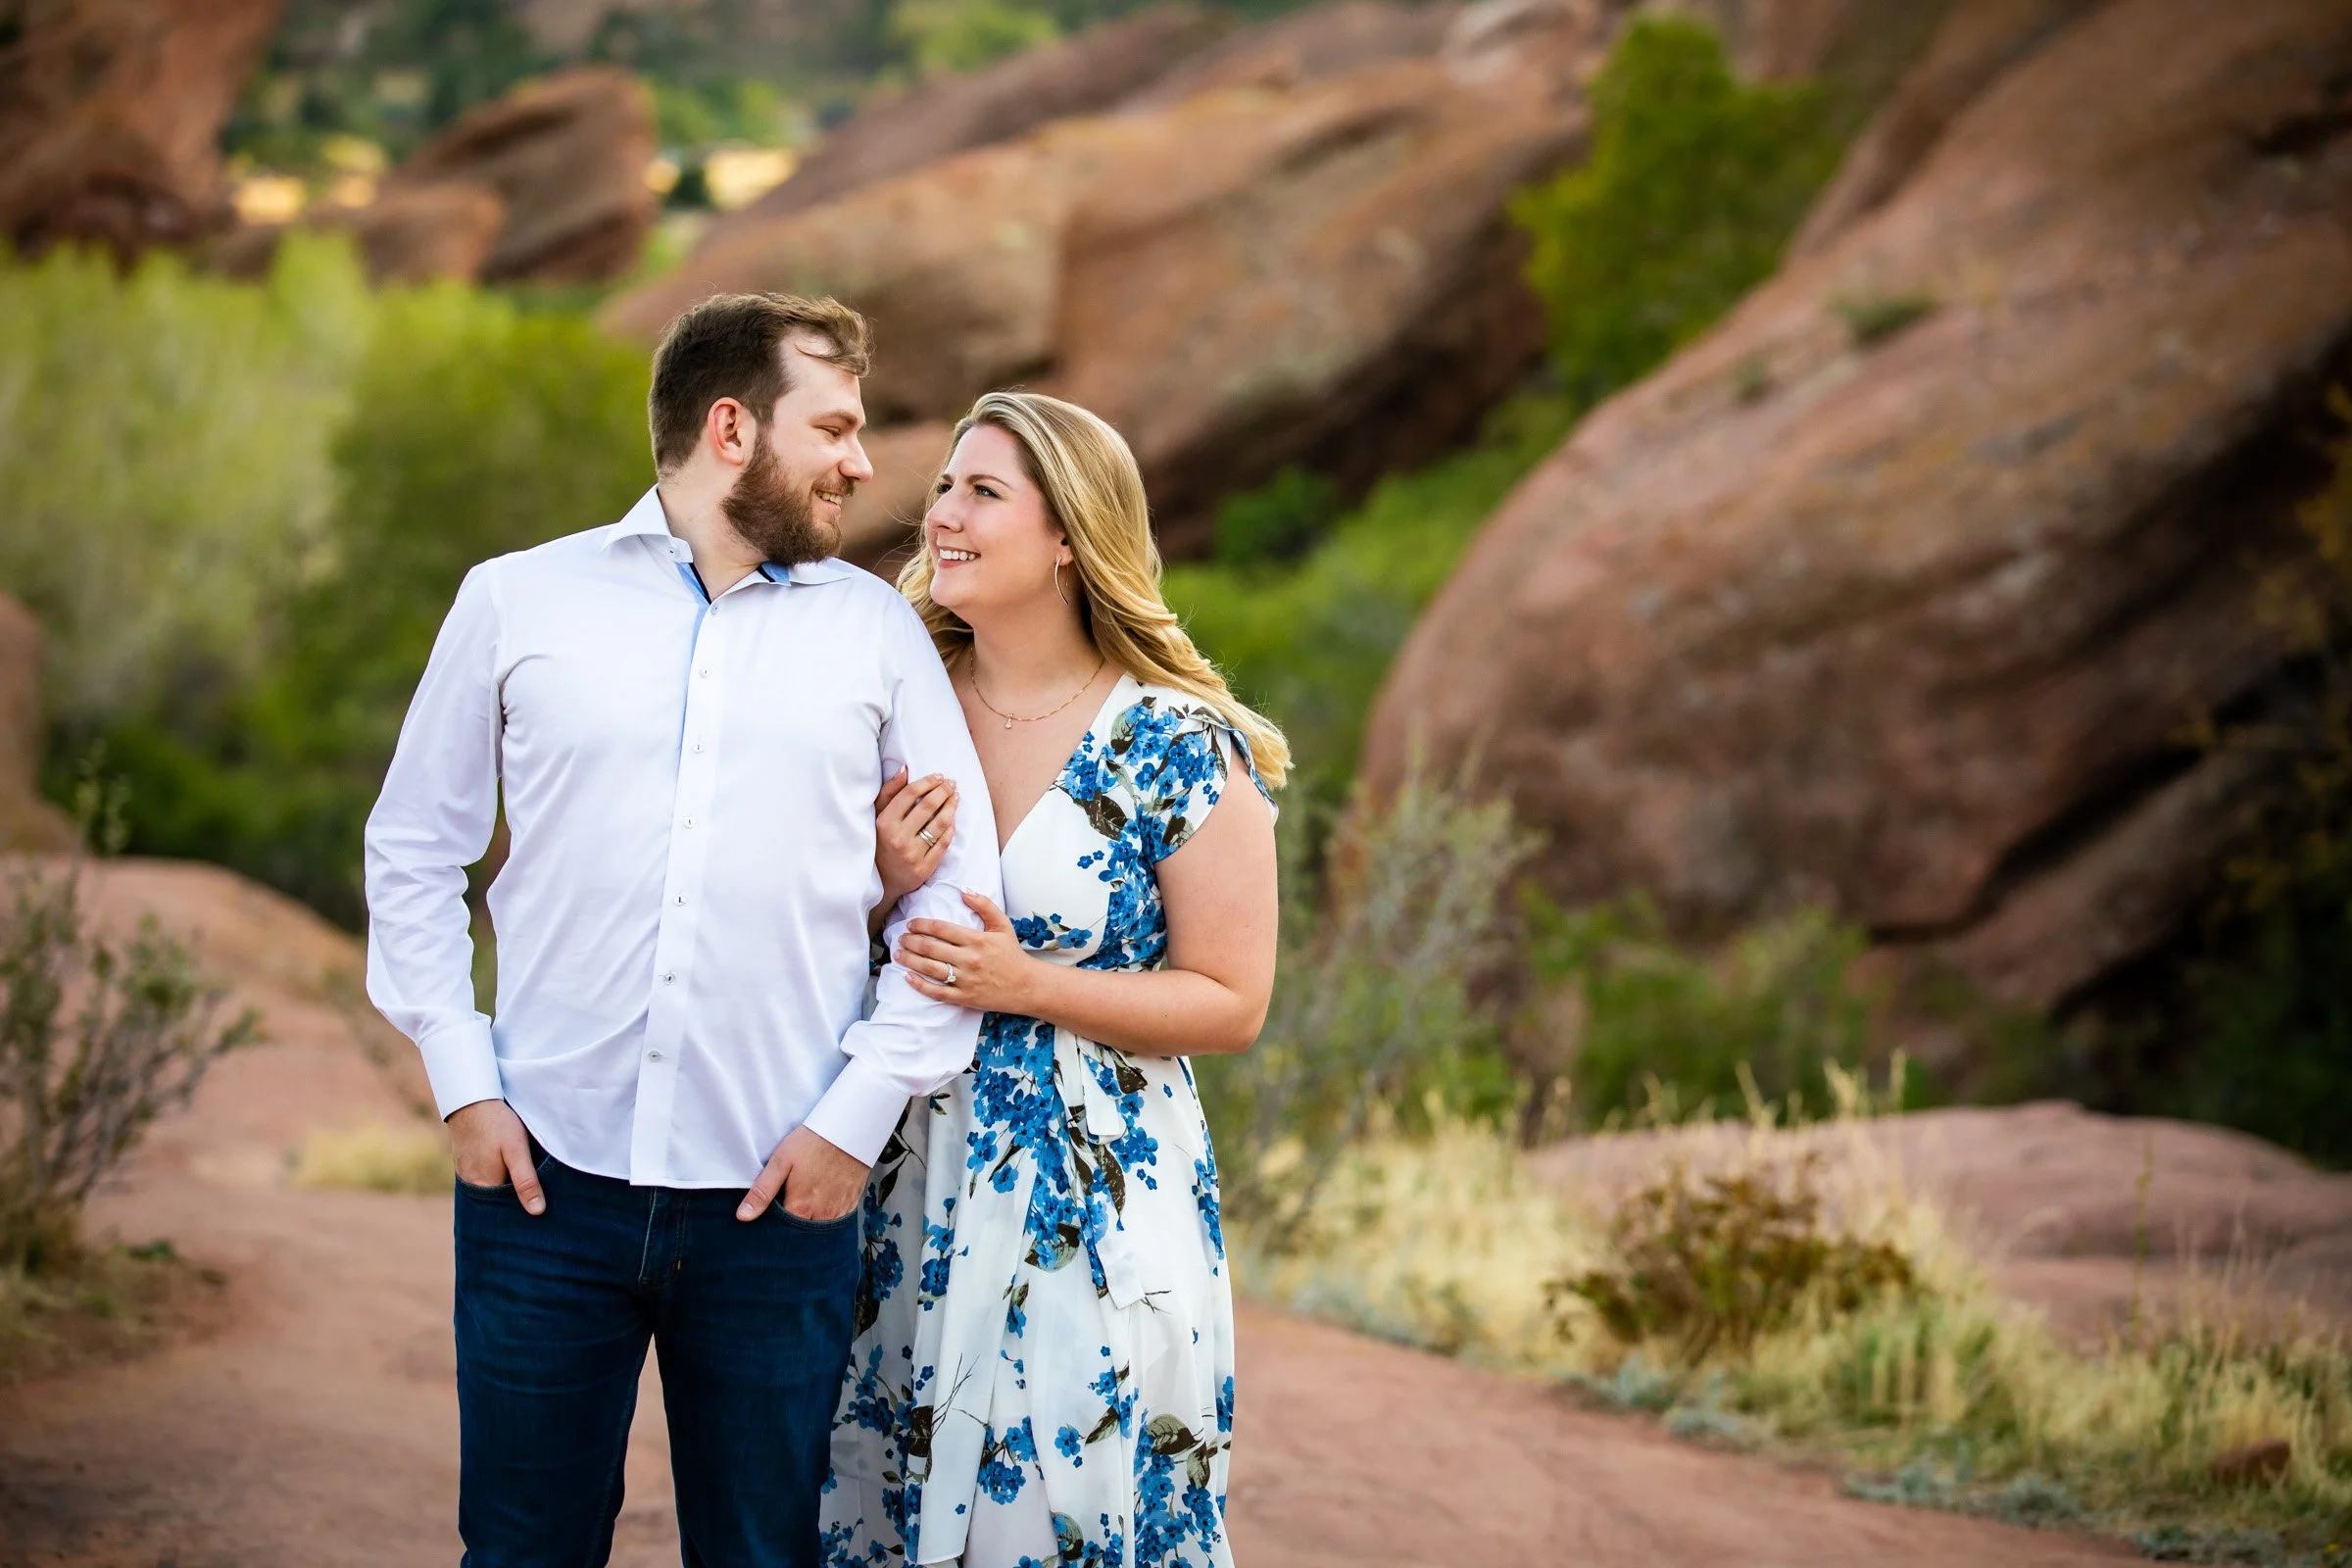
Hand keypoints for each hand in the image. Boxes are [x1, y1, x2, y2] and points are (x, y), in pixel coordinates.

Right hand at [447, 1099, 544, 1214]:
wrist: (470, 1098)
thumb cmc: (496, 1123)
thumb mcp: (516, 1150)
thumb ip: (525, 1180)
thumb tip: (537, 1211)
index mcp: (484, 1186)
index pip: (505, 1210)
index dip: (522, 1211)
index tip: (540, 1211)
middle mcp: (471, 1184)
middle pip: (496, 1201)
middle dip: (514, 1202)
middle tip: (539, 1199)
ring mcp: (466, 1172)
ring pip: (491, 1188)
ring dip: (506, 1188)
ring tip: (526, 1184)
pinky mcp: (466, 1161)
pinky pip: (483, 1177)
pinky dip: (497, 1178)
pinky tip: (509, 1172)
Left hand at [738, 1123, 869, 1221]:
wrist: (849, 1128)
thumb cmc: (812, 1142)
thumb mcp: (781, 1162)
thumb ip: (762, 1192)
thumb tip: (743, 1216)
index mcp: (801, 1208)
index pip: (784, 1233)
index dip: (775, 1229)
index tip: (771, 1220)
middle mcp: (822, 1215)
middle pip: (804, 1234)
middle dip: (794, 1229)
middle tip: (788, 1211)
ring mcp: (839, 1210)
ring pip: (822, 1229)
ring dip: (812, 1224)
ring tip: (805, 1207)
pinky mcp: (852, 1202)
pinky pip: (839, 1221)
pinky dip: (829, 1217)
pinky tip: (822, 1204)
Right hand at [875, 768, 955, 911]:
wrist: (881, 881)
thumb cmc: (880, 842)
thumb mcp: (877, 816)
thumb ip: (889, 792)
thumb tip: (905, 768)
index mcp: (885, 822)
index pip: (910, 794)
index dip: (928, 782)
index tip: (939, 776)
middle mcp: (898, 838)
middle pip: (928, 806)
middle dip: (943, 791)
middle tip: (952, 784)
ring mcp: (912, 854)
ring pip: (940, 824)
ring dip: (952, 807)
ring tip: (956, 797)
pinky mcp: (924, 868)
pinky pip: (944, 844)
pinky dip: (951, 829)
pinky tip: (953, 819)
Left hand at [896, 890, 1034, 1013]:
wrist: (1027, 985)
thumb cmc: (1012, 954)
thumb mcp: (1003, 925)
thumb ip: (984, 905)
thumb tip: (963, 890)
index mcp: (977, 940)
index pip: (941, 929)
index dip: (921, 925)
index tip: (911, 924)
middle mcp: (969, 959)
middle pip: (931, 948)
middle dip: (910, 941)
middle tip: (900, 938)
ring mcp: (966, 980)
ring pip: (930, 969)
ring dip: (910, 960)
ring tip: (898, 954)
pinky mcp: (965, 997)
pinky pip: (937, 992)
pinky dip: (920, 985)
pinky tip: (907, 977)